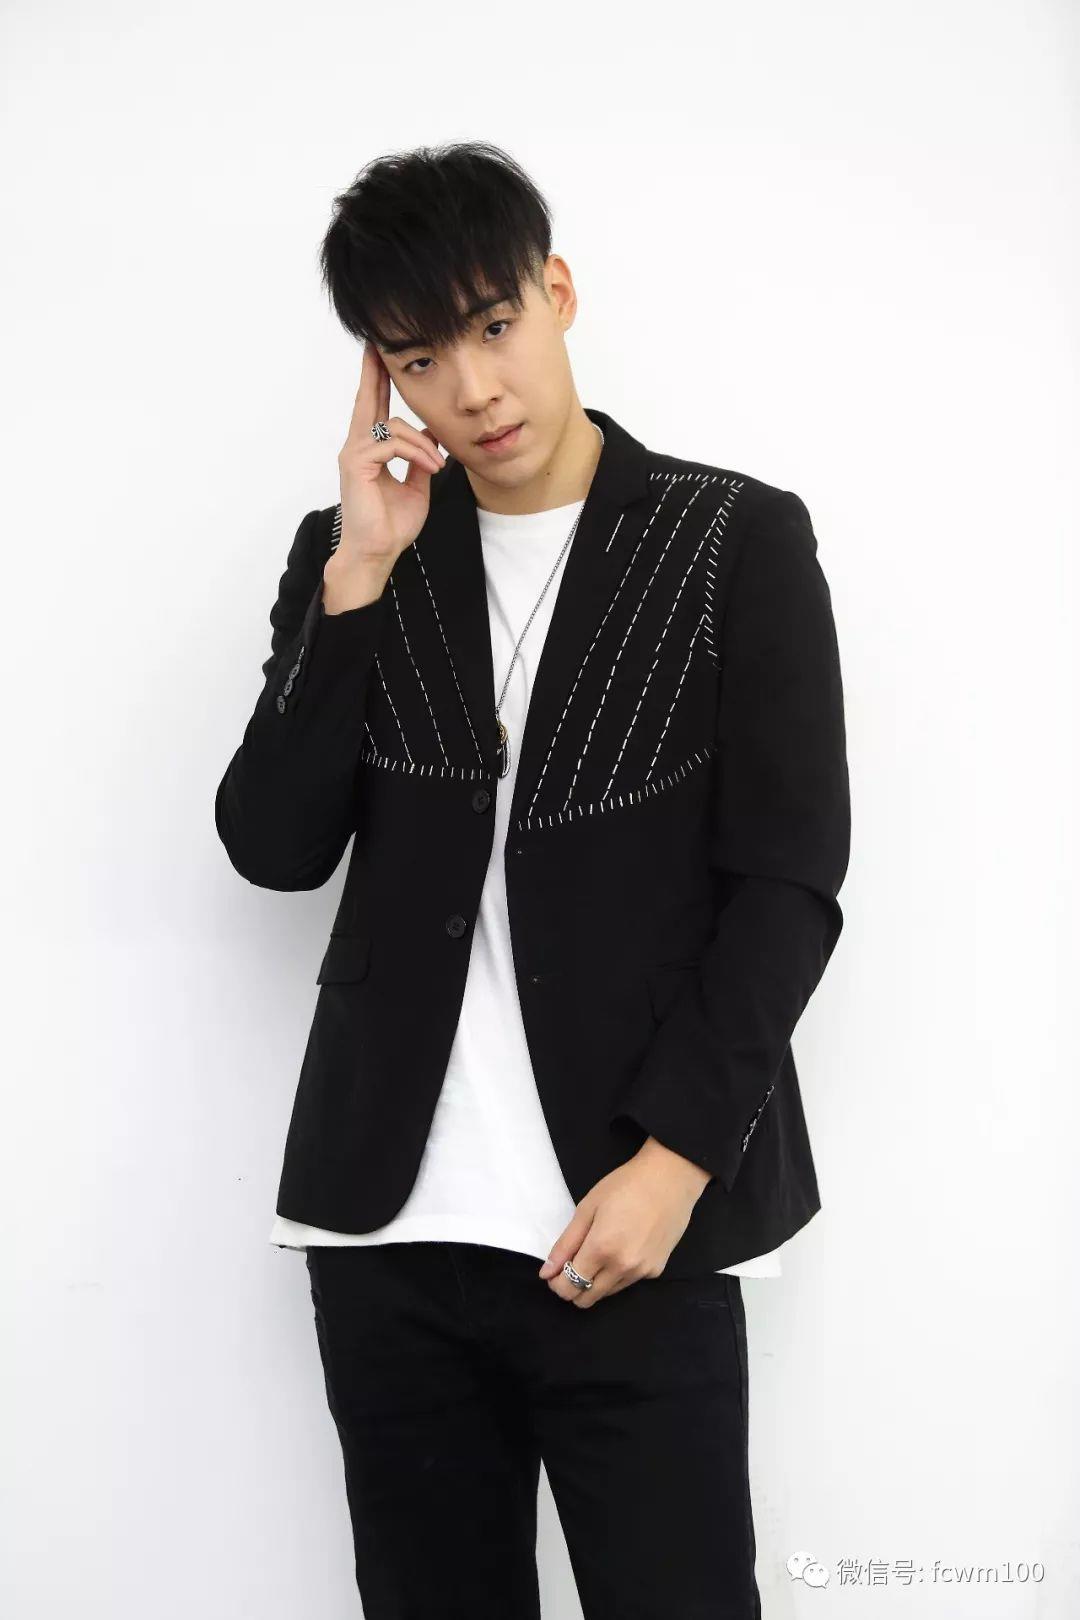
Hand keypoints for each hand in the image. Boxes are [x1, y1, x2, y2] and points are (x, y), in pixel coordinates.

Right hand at [334, 340, 445, 575]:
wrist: (378, 553)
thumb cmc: (392, 525)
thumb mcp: (416, 487)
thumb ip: (421, 460)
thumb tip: (431, 435)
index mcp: (371, 451)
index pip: (375, 409)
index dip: (377, 382)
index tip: (379, 356)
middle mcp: (358, 447)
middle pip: (368, 400)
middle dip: (374, 372)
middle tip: (377, 345)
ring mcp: (354, 454)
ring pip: (393, 426)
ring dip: (423, 443)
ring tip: (439, 464)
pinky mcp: (356, 464)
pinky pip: (392, 443)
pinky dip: (416, 453)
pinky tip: (431, 467)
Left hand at [538, 1137, 711, 1307]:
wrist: (670, 1178)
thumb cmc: (625, 1185)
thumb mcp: (587, 1208)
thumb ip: (565, 1245)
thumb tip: (546, 1273)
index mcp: (601, 1249)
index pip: (569, 1287)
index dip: (556, 1283)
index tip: (554, 1272)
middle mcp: (623, 1267)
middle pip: (587, 1299)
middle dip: (572, 1287)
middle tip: (572, 1263)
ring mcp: (642, 1272)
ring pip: (607, 1294)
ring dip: (595, 1282)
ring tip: (599, 1251)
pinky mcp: (656, 1271)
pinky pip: (627, 1282)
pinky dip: (617, 1274)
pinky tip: (623, 1247)